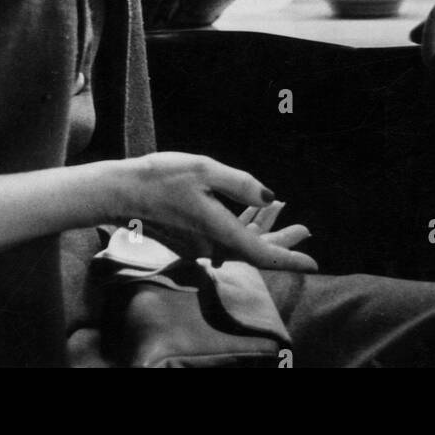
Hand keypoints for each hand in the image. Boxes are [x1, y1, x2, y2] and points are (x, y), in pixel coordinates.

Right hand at [114, 152, 318, 272]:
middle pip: (254, 250)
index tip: (313, 264)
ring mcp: (198, 245)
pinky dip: (239, 223)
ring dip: (261, 227)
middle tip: (305, 230)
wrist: (121, 191)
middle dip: (281, 240)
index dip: (289, 258)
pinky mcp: (189, 238)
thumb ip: (240, 184)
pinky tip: (249, 207)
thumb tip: (270, 197)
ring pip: (238, 241)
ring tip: (281, 209)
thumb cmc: (162, 177)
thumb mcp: (206, 170)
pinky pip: (223, 235)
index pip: (262, 254)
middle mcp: (210, 245)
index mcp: (219, 231)